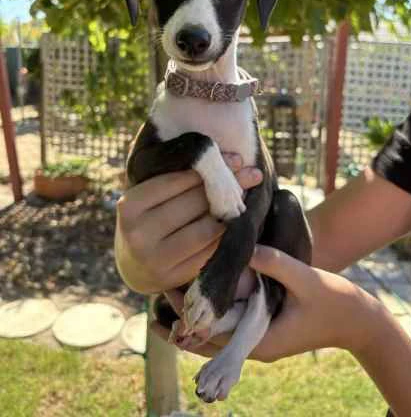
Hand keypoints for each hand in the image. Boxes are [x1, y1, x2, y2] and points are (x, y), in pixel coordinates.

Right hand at [115, 154, 262, 293]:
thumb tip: (236, 160)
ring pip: (207, 229)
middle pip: (195, 203)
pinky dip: (225, 236)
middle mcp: (139, 233)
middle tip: (252, 176)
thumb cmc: (149, 218)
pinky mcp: (172, 278)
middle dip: (227, 187)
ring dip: (229, 213)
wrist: (133, 263)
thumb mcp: (153, 195)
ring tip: (243, 200)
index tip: (237, 159)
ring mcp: (155, 259)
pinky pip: (210, 252)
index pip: (177, 180)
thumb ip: (184, 176)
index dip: (210, 168)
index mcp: (130, 204)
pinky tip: (233, 225)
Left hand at [152, 245, 381, 361]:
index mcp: (259, 342)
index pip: (210, 335)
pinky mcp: (264, 325)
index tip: (166, 290)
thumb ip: (275, 263)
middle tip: (158, 290)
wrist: (358, 320)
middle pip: (207, 338)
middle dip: (182, 318)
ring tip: (170, 293)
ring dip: (196, 315)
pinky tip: (204, 291)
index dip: (186, 316)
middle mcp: (254, 344)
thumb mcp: (305, 279)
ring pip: (217, 332)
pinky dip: (214, 310)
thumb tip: (245, 246)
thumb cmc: (334, 302)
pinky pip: (231, 323)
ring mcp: (258, 336)